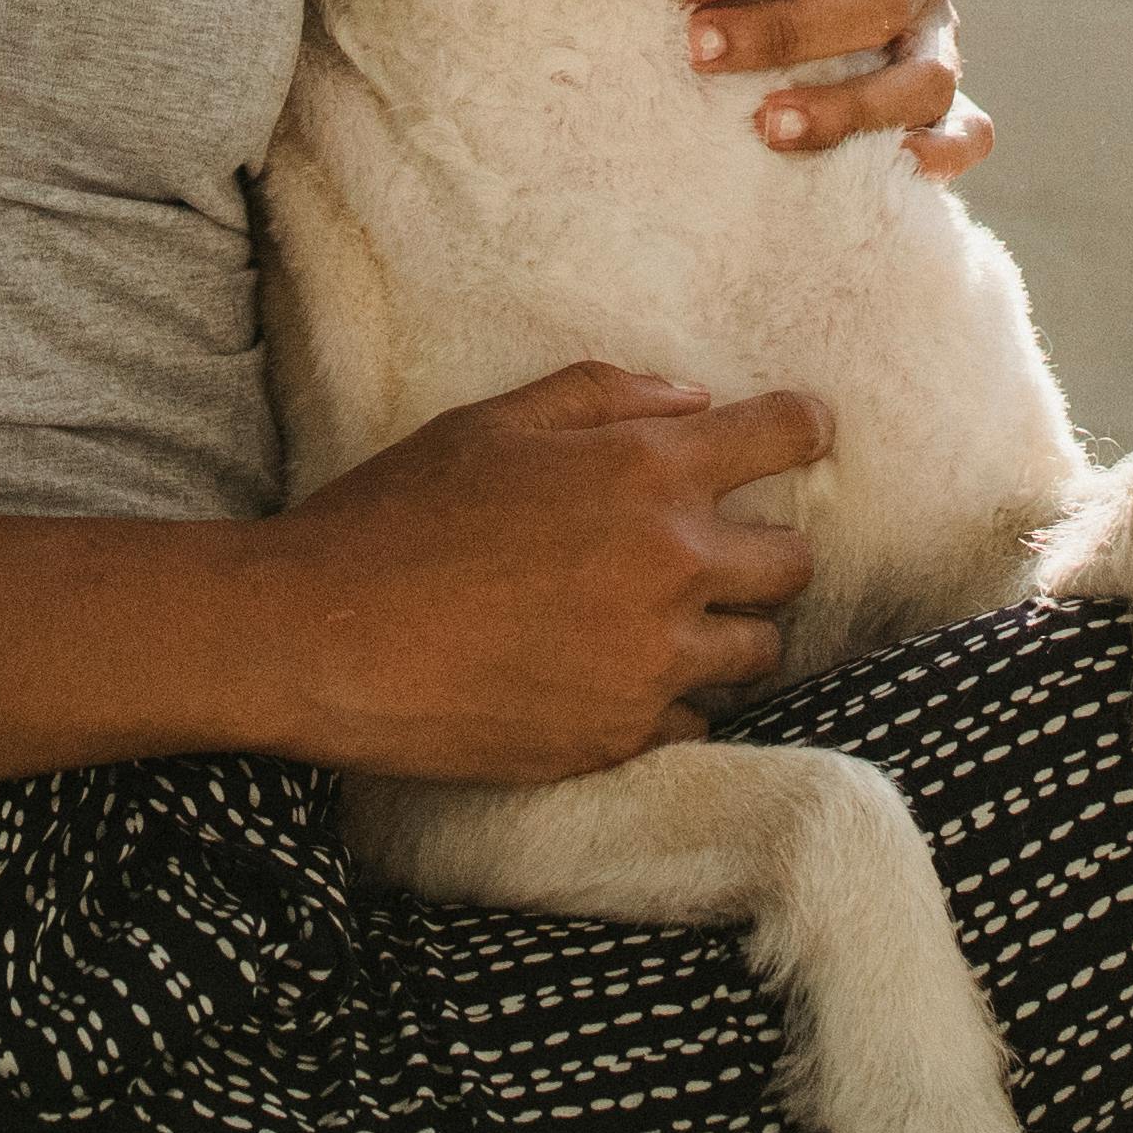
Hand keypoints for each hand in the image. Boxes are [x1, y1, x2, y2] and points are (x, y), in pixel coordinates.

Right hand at [265, 365, 831, 779]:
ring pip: (758, 652)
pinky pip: (700, 722)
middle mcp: (672, 565)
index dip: (806, 428)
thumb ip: (604, 396)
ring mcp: (653, 660)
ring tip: (673, 624)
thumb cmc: (398, 513)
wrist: (323, 637)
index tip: (810, 432)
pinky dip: (677, 700)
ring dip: (730, 632)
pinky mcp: (621, 736)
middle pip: (793, 564)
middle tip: (722, 551)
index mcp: (646, 471)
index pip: (782, 436)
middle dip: (768, 551)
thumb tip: (692, 399)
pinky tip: (624, 679)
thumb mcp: (493, 421)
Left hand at [689, 0, 986, 176]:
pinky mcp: (945, 91)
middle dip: (783, 31)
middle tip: (698, 51)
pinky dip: (943, 150)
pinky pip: (971, 127)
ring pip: (925, 73)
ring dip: (850, 107)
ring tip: (768, 129)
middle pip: (874, 1)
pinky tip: (896, 170)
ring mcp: (938, 28)